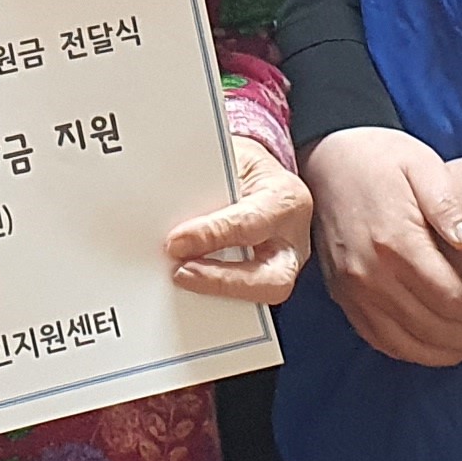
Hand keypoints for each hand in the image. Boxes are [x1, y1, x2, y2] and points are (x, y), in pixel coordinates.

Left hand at [162, 138, 310, 306]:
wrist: (258, 176)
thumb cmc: (244, 168)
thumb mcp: (229, 159)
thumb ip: (207, 184)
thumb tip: (170, 208)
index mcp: (285, 199)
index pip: (250, 224)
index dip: (212, 236)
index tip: (176, 242)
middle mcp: (291, 240)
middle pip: (272, 281)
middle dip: (223, 282)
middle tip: (181, 273)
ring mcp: (285, 266)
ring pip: (260, 296)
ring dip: (217, 294)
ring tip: (178, 280)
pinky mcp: (268, 282)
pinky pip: (243, 300)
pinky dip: (214, 297)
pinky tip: (187, 287)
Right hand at [309, 126, 461, 368]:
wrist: (325, 160)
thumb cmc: (380, 160)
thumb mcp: (423, 165)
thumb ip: (450, 204)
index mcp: (395, 242)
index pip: (451, 299)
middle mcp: (369, 274)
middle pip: (434, 328)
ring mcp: (352, 291)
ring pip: (408, 345)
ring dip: (448, 348)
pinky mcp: (342, 298)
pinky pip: (380, 341)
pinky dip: (414, 350)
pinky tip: (437, 341)